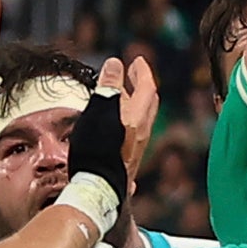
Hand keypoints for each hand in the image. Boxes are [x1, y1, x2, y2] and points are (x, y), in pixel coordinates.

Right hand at [102, 52, 162, 183]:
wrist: (97, 187)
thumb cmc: (96, 149)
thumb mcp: (99, 111)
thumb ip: (108, 87)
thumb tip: (116, 64)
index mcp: (137, 116)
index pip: (147, 87)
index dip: (143, 71)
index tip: (137, 60)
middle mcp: (142, 131)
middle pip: (149, 103)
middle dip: (143, 85)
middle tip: (134, 74)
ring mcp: (137, 147)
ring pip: (143, 118)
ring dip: (136, 102)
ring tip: (122, 95)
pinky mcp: (129, 159)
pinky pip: (135, 132)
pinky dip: (130, 118)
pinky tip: (118, 124)